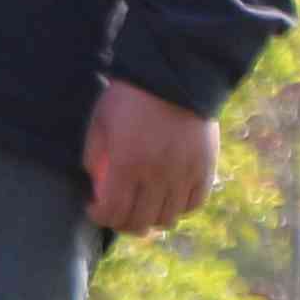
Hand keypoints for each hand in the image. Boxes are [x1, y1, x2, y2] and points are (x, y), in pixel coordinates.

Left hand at [82, 76, 218, 234]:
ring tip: (142, 207)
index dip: (99, 216)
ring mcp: (184, 174)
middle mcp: (157, 175)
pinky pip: (194, 203)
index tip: (94, 208)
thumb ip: (94, 157)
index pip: (112, 211)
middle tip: (116, 212)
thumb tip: (94, 185)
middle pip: (139, 221)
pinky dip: (179, 208)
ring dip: (150, 219)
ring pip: (167, 218)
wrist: (174, 76)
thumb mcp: (99, 123)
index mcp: (127, 164)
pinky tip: (167, 199)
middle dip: (122, 222)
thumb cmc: (129, 97)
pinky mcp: (205, 168)